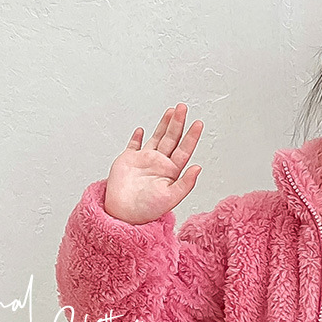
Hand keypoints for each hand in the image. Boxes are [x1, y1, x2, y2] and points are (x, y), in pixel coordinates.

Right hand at [105, 103, 203, 223]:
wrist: (123, 213)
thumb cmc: (147, 210)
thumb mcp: (171, 198)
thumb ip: (186, 183)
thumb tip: (199, 168)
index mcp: (171, 172)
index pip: (184, 150)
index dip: (191, 136)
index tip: (198, 123)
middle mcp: (159, 164)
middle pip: (172, 139)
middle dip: (178, 123)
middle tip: (183, 108)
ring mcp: (144, 161)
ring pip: (157, 138)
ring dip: (164, 125)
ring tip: (171, 111)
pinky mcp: (128, 160)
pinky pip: (134, 145)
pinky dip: (137, 137)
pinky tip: (141, 130)